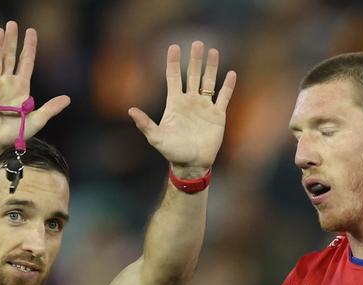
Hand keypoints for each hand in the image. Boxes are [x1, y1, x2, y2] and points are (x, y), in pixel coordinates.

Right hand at [0, 21, 69, 149]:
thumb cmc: (14, 133)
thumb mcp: (36, 120)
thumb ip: (50, 109)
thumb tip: (68, 99)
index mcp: (22, 87)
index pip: (26, 62)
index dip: (29, 47)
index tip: (32, 31)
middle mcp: (7, 83)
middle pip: (9, 57)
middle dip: (11, 41)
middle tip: (12, 23)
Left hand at [128, 41, 236, 175]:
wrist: (192, 163)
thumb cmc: (172, 151)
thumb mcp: (156, 137)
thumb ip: (145, 124)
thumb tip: (131, 110)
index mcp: (175, 103)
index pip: (174, 77)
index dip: (174, 62)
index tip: (174, 47)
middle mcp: (190, 101)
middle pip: (193, 75)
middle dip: (195, 59)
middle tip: (197, 42)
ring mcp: (204, 107)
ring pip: (208, 82)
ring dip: (211, 67)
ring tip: (213, 51)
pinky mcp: (217, 115)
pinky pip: (223, 97)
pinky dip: (227, 86)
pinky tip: (231, 74)